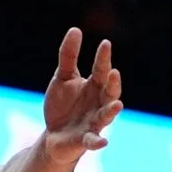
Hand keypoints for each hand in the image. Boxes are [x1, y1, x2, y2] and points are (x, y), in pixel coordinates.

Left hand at [37, 29, 121, 164]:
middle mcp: (99, 103)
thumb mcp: (62, 78)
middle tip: (114, 73)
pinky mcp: (85, 140)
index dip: (103, 58)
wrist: (53, 135)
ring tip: (117, 105)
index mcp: (94, 86)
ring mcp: (94, 122)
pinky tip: (103, 142)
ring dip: (111, 111)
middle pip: (109, 92)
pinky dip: (98, 142)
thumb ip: (69, 56)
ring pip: (106, 116)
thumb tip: (76, 29)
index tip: (105, 44)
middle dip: (113, 84)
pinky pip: (94, 141)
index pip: (101, 70)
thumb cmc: (62, 105)